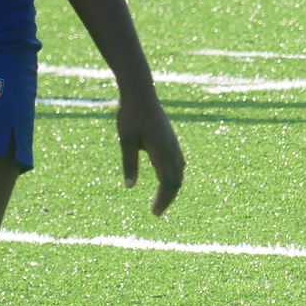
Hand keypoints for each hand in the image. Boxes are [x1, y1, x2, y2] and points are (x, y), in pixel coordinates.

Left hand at [116, 90, 184, 215]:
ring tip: (162, 198)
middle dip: (168, 198)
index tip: (155, 213)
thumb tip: (130, 187)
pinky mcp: (171, 138)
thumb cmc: (130, 115)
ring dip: (173, 187)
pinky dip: (175, 174)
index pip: (167, 183)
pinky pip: (179, 162)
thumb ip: (129, 163)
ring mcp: (173, 143)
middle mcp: (171, 149)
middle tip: (157, 211)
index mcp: (160, 151)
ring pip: (180, 171)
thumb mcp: (126, 139)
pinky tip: (168, 177)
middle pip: (176, 181)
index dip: (163, 200)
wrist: (141, 92)